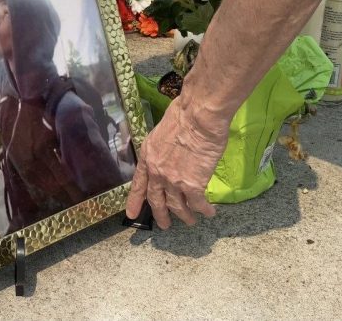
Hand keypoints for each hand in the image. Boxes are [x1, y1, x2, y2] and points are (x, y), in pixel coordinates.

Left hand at [125, 91, 229, 228]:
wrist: (197, 117)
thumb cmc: (182, 116)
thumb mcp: (160, 133)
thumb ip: (161, 149)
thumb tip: (168, 154)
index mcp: (148, 158)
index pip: (138, 185)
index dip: (135, 201)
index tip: (132, 214)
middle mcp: (157, 174)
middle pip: (157, 201)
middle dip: (161, 215)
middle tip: (164, 225)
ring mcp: (174, 182)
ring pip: (178, 207)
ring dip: (184, 216)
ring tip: (190, 221)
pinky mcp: (193, 185)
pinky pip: (198, 204)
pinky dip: (204, 210)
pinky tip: (209, 213)